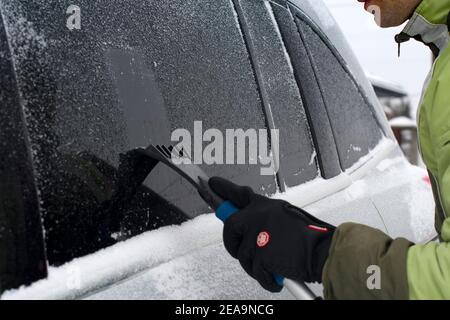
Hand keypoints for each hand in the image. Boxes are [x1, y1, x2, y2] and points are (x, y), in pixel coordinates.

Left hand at [209, 177, 335, 291]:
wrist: (323, 250)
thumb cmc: (309, 236)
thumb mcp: (284, 215)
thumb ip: (264, 216)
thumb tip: (248, 222)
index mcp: (264, 205)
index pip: (238, 193)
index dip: (223, 189)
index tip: (210, 183)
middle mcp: (257, 216)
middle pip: (230, 226)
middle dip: (232, 242)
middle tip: (243, 249)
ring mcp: (256, 234)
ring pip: (241, 254)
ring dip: (254, 264)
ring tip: (273, 262)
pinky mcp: (259, 254)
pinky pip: (254, 271)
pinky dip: (265, 278)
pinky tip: (276, 275)